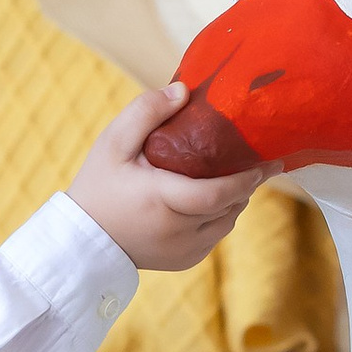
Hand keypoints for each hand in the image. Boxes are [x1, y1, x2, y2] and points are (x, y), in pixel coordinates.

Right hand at [66, 85, 263, 272]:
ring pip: (227, 222)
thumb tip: (184, 91)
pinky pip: (216, 236)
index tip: (268, 162)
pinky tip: (212, 199)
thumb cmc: (98, 186)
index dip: (246, 179)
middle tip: (257, 161)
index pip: (218, 194)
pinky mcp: (186, 261)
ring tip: (235, 176)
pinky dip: (220, 217)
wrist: (83, 240)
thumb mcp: (113, 142)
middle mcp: (177, 232)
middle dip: (245, 184)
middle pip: (229, 206)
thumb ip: (146, 111)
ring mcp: (184, 251)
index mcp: (162, 201)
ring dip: (234, 200)